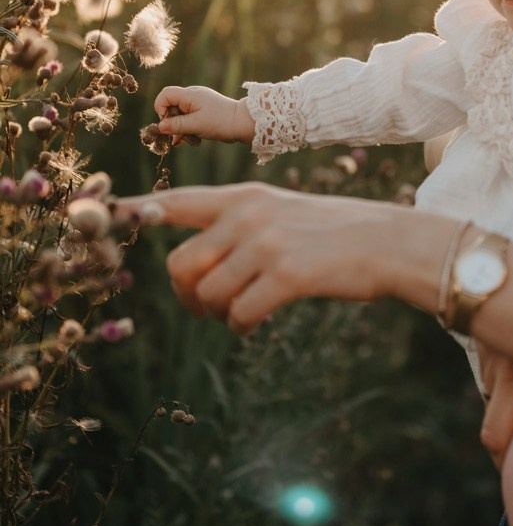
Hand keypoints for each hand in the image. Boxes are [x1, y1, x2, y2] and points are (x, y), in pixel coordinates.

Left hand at [114, 184, 402, 333]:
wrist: (390, 242)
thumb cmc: (335, 234)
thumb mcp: (282, 211)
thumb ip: (237, 225)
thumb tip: (188, 262)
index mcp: (243, 198)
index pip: (175, 203)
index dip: (137, 212)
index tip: (109, 216)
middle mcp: (248, 216)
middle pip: (180, 264)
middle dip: (187, 295)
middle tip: (207, 307)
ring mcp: (267, 244)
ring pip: (208, 294)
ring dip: (217, 315)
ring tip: (239, 314)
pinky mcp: (287, 275)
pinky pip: (239, 314)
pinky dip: (241, 326)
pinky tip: (255, 323)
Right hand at [154, 85, 254, 145]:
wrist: (243, 123)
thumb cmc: (221, 121)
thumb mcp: (196, 125)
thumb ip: (176, 125)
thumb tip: (159, 127)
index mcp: (189, 94)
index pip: (165, 95)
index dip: (161, 109)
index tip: (167, 124)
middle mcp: (192, 96)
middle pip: (172, 107)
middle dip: (172, 123)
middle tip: (177, 138)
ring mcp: (198, 104)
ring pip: (180, 116)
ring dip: (181, 129)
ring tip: (189, 140)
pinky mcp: (203, 112)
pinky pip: (189, 119)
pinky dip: (188, 130)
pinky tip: (191, 140)